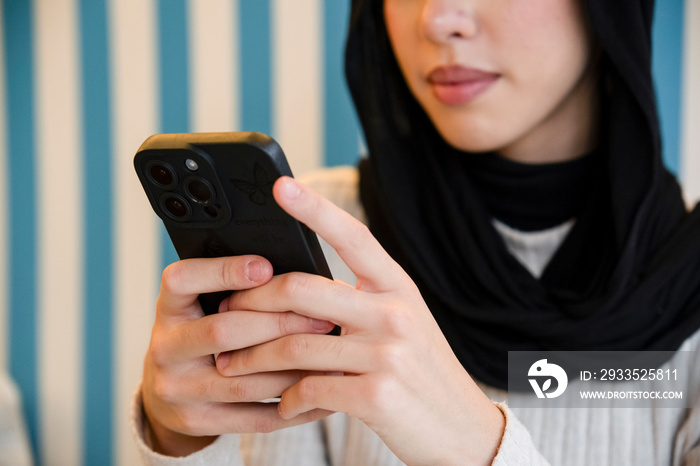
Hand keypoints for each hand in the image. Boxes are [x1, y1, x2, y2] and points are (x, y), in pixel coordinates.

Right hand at [141, 254, 335, 456]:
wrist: (169, 393)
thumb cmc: (202, 332)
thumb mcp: (203, 304)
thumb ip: (236, 290)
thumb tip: (296, 276)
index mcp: (169, 307)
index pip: (182, 280)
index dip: (222, 271)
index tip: (266, 267)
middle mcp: (165, 347)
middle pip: (223, 332)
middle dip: (278, 323)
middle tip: (322, 317)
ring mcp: (178, 389)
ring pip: (244, 381)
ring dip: (293, 368)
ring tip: (330, 354)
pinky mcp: (198, 421)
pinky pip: (255, 417)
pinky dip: (294, 403)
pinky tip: (321, 389)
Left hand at [216, 177, 504, 465]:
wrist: (463, 428)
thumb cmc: (421, 371)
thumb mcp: (401, 324)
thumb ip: (358, 301)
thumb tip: (292, 290)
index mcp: (397, 287)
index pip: (352, 237)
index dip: (314, 209)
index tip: (280, 185)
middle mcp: (393, 313)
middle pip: (301, 290)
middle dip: (250, 304)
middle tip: (225, 316)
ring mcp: (387, 354)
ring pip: (294, 345)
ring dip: (252, 360)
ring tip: (230, 367)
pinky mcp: (377, 396)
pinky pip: (309, 389)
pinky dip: (286, 399)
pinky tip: (283, 404)